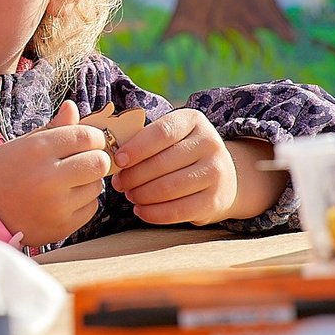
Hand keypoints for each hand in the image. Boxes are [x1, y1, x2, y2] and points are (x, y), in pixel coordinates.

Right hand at [0, 100, 110, 246]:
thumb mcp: (19, 145)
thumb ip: (51, 128)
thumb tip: (73, 108)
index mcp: (37, 150)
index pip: (86, 136)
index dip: (94, 137)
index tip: (90, 141)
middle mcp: (49, 177)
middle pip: (99, 162)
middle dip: (95, 159)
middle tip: (83, 162)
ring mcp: (57, 205)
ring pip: (97, 186)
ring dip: (87, 182)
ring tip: (66, 183)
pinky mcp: (62, 226)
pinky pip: (91, 208)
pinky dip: (82, 203)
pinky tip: (63, 200)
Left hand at [109, 109, 283, 225]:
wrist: (224, 177)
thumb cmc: (182, 155)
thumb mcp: (171, 138)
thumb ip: (144, 141)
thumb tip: (110, 156)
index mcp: (194, 121)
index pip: (162, 133)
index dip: (136, 148)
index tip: (118, 161)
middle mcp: (210, 143)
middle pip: (162, 163)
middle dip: (134, 176)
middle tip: (119, 184)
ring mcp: (215, 172)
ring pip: (169, 188)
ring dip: (142, 195)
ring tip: (130, 195)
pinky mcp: (215, 200)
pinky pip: (178, 210)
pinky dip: (154, 213)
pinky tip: (141, 210)